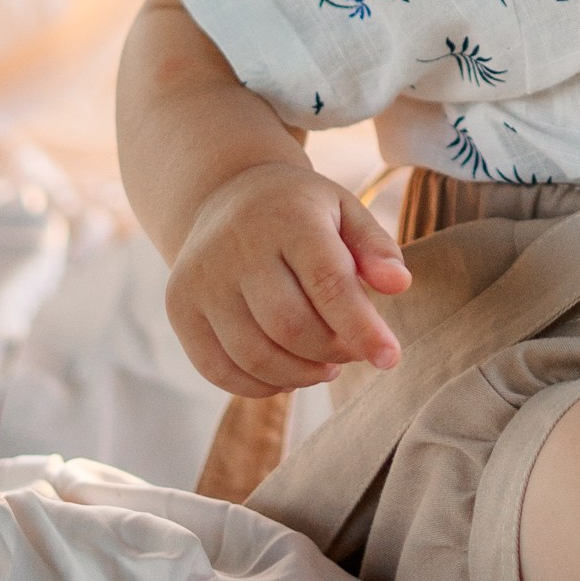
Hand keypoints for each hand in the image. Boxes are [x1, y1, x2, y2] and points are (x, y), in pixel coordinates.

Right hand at [164, 164, 412, 396]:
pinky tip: (287, 372)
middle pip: (290, 327)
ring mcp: (201, 279)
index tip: (390, 358)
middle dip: (332, 351)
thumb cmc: (299, 211)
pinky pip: (219, 369)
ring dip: (300, 374)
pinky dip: (260, 384)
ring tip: (324, 365)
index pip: (328, 283)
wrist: (225, 195)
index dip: (362, 328)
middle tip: (351, 352)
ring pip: (255, 355)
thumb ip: (375, 246)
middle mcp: (237, 246)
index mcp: (288, 217)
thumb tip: (399, 285)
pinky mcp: (180, 308)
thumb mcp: (344, 209)